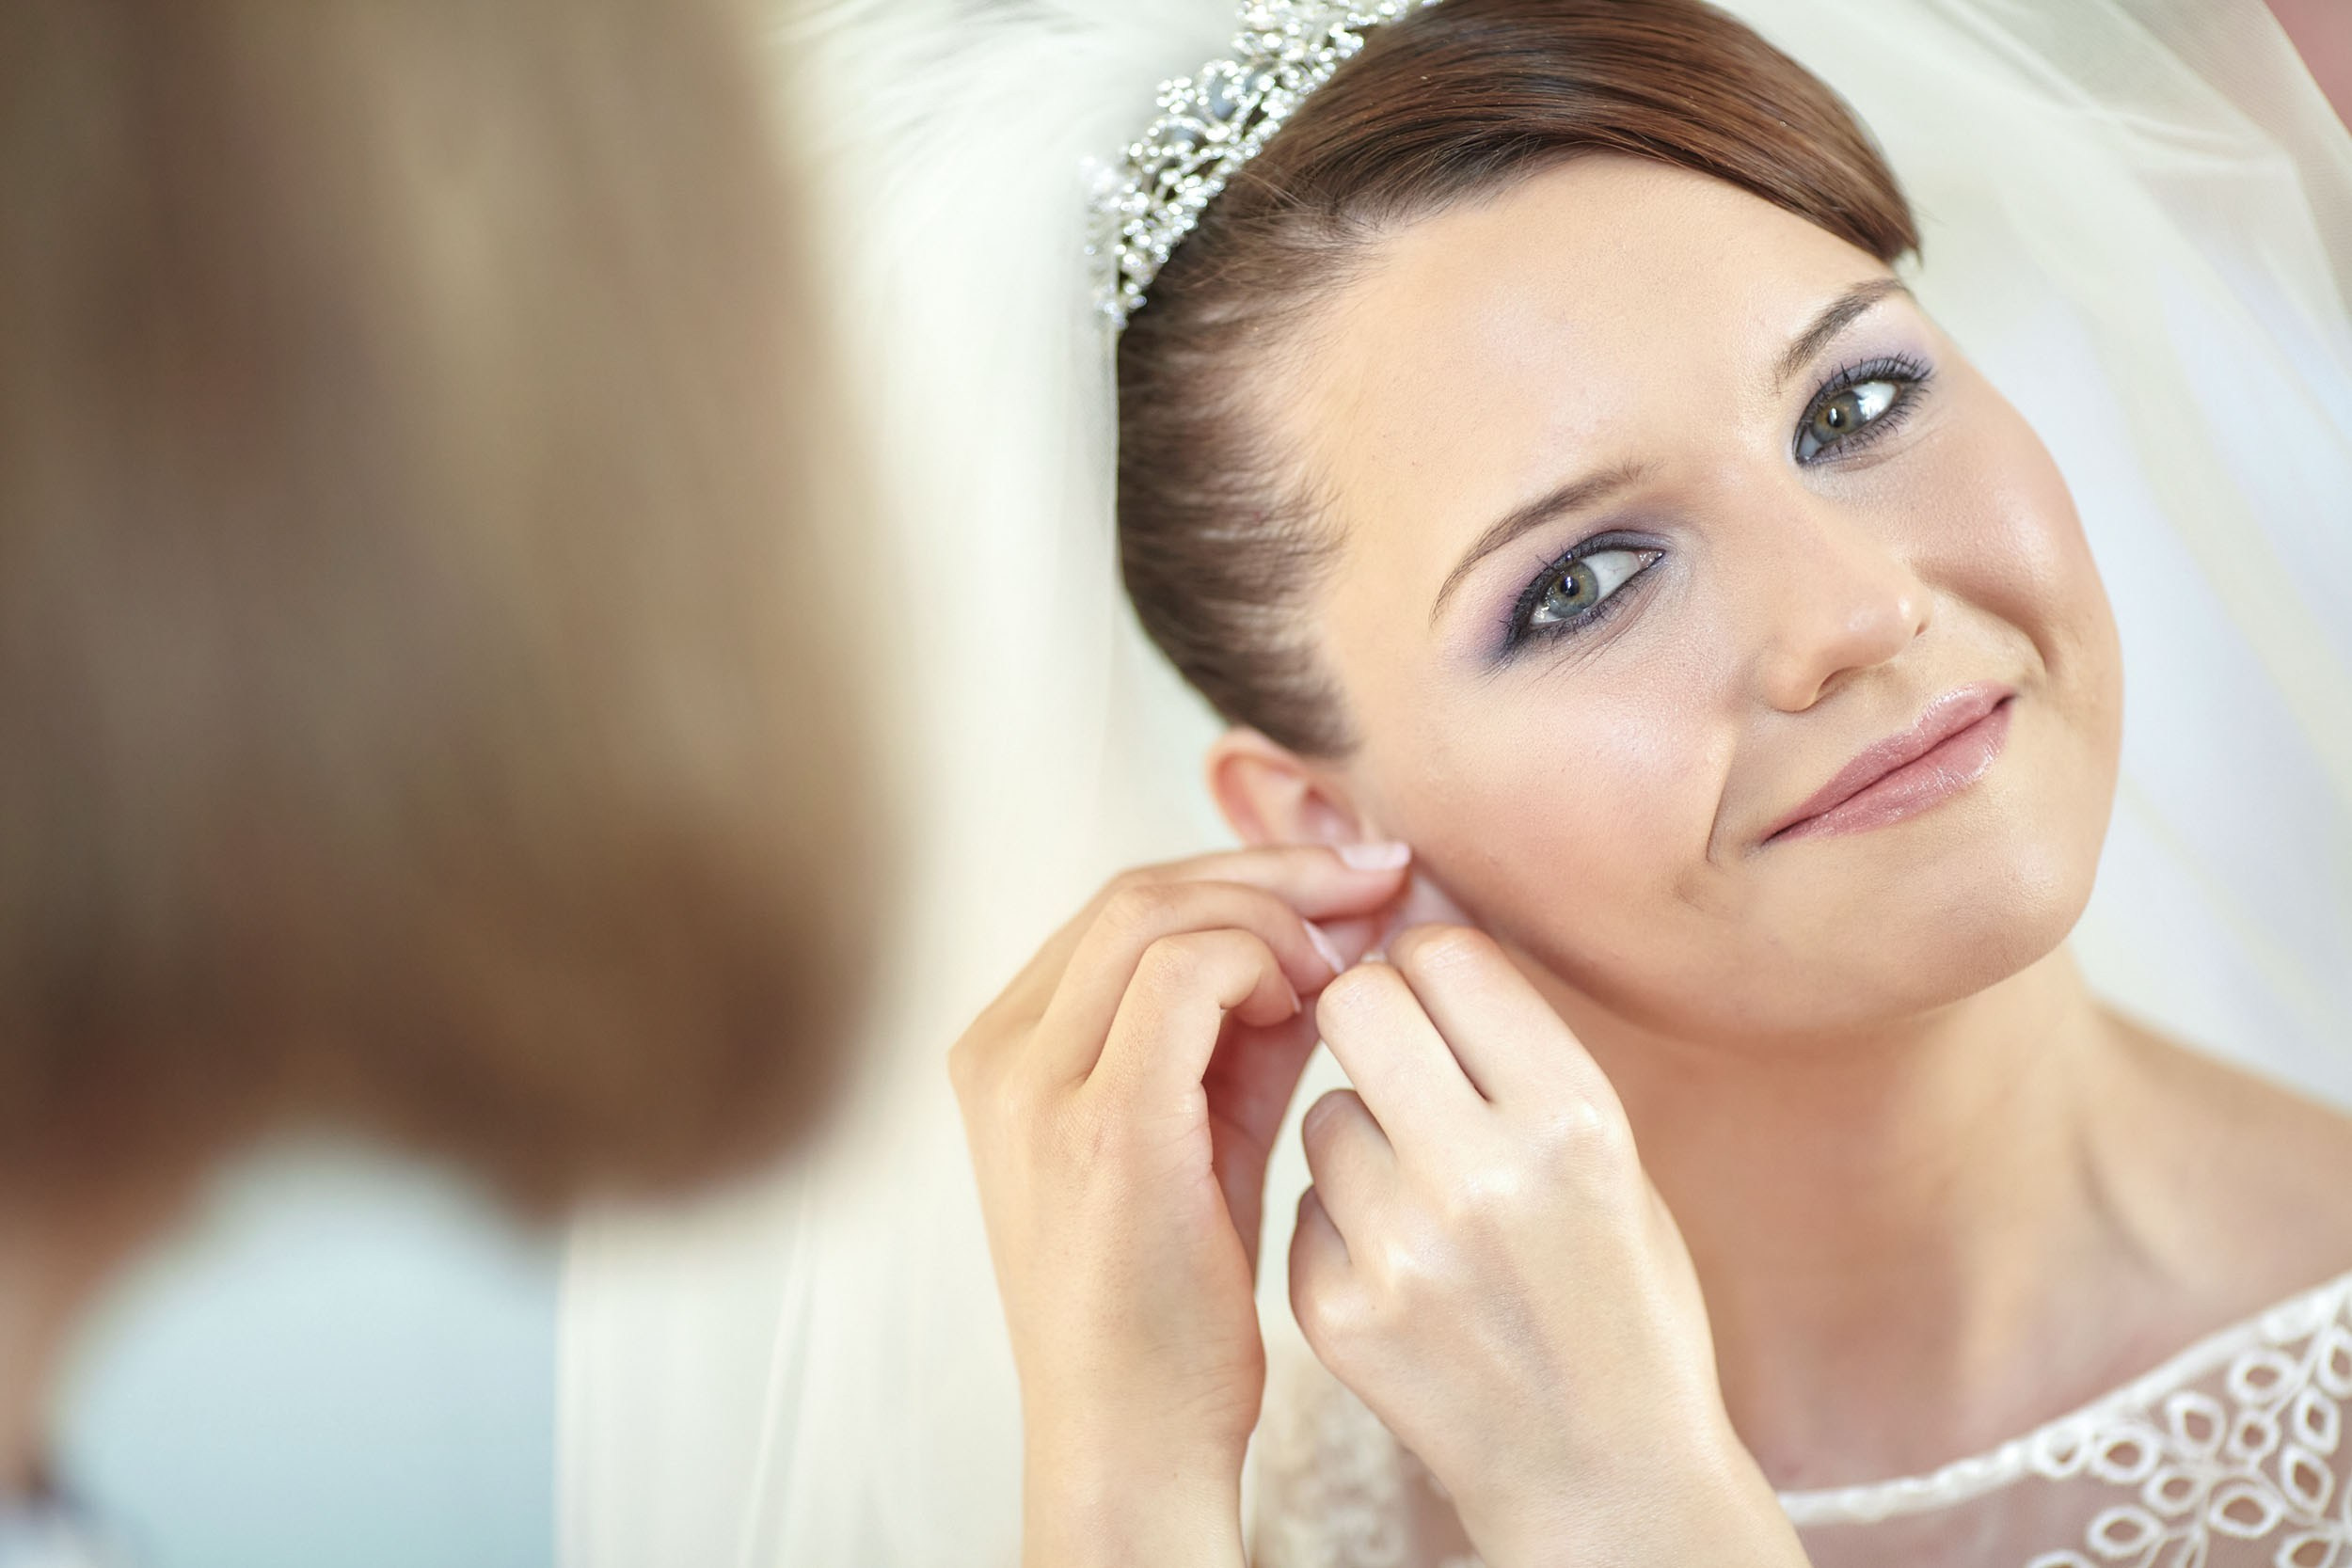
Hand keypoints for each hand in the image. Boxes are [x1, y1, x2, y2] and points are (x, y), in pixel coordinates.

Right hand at [951, 844, 1410, 1567]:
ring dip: (1275, 911)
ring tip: (1352, 952)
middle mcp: (1001, 1054)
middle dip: (1273, 869)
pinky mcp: (1101, 1127)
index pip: (1123, 904)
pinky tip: (1315, 1002)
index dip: (1242, 871)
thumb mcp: (1199, 1135)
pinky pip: (1183, 978)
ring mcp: (1037, 1088)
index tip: (1347, 878)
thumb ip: (1239, 1035)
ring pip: (1155, 910)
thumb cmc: (1172, 1303)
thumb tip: (1322, 937)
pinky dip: (1261, 961)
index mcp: (1006, 1050)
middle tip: (1378, 874)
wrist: (1131, 1443)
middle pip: (1138, 889)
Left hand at [1289, 925, 1805, 1567]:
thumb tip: (1417, 931)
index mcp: (1574, 1118)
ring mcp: (1399, 1250)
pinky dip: (1343, 1223)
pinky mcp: (1335, 1312)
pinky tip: (1404, 1271)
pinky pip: (1306, 1203)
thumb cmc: (1622, 1296)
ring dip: (1360, 1134)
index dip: (1433, 968)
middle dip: (1371, 1017)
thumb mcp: (1616, 1158)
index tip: (1442, 1000)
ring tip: (1426, 1201)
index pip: (1446, 956)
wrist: (1605, 1477)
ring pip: (1323, 1111)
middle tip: (1402, 1063)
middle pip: (1357, 1004)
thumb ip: (1522, 1051)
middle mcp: (1483, 1174)